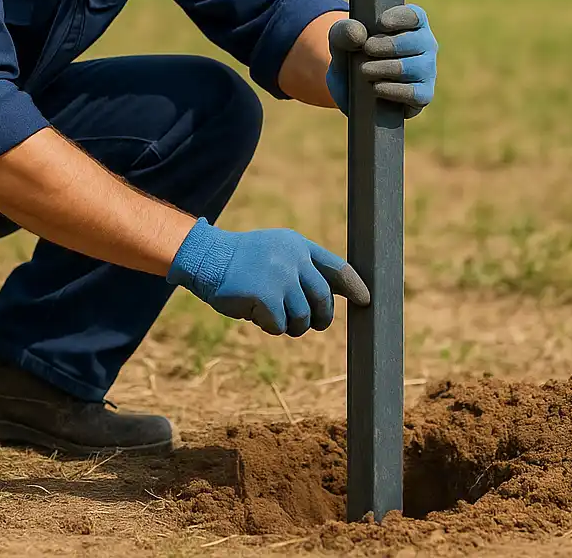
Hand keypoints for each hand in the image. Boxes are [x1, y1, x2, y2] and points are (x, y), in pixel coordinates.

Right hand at [167, 218, 370, 335]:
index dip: (354, 286)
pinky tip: (254, 315)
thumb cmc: (241, 261)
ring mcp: (280, 277)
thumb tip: (331, 297)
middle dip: (321, 317)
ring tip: (274, 318)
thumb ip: (301, 270)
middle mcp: (293, 259)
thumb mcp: (275, 254)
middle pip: (322, 298)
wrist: (206, 258)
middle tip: (314, 324)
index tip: (365, 300)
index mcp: (298, 246)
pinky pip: (280, 325)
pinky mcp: (266, 296)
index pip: (336, 267)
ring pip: (303, 316)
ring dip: (291, 325)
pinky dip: (270, 326)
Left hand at [325, 3, 436, 117]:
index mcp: (411, 23)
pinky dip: (392, 90)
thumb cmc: (352, 55)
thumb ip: (344, 31)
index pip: (414, 16)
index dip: (400, 18)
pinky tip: (376, 88)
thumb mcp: (340, 40)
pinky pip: (415, 93)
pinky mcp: (424, 94)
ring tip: (364, 70)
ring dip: (384, 68)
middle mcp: (425, 44)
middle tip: (367, 49)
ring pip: (414, 67)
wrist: (351, 88)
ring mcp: (427, 70)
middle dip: (387, 45)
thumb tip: (358, 34)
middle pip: (416, 40)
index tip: (380, 23)